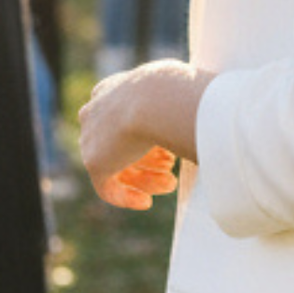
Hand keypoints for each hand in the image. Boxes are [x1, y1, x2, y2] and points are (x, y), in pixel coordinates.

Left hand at [78, 60, 210, 208]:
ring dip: (144, 178)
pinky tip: (145, 202)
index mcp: (115, 89)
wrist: (159, 99)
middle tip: (171, 170)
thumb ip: (177, 106)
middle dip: (148, 160)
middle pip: (120, 143)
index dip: (148, 138)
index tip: (168, 154)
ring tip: (170, 184)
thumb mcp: (179, 91)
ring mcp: (92, 136)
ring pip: (116, 164)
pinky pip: (106, 186)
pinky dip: (125, 197)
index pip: (125, 118)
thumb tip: (201, 113)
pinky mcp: (94, 161)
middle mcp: (98, 110)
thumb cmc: (179, 91)